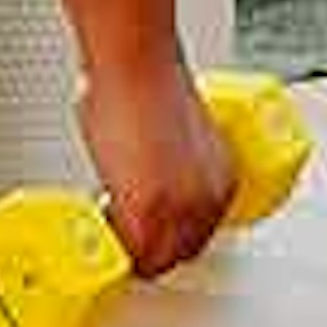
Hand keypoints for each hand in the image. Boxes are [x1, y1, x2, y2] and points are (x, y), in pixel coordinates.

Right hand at [79, 54, 237, 275]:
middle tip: (126, 233)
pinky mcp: (146, 211)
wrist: (136, 65)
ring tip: (111, 231)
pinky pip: (130, 254)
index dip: (170, 235)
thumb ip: (173, 170)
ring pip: (155, 260)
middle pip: (181, 252)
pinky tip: (102, 229)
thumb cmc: (151, 86)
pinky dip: (114, 249)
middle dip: (152, 248)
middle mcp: (209, 199)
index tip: (150, 230)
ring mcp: (180, 209)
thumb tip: (149, 181)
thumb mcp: (181, 141)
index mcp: (224, 180)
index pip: (203, 234)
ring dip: (131, 251)